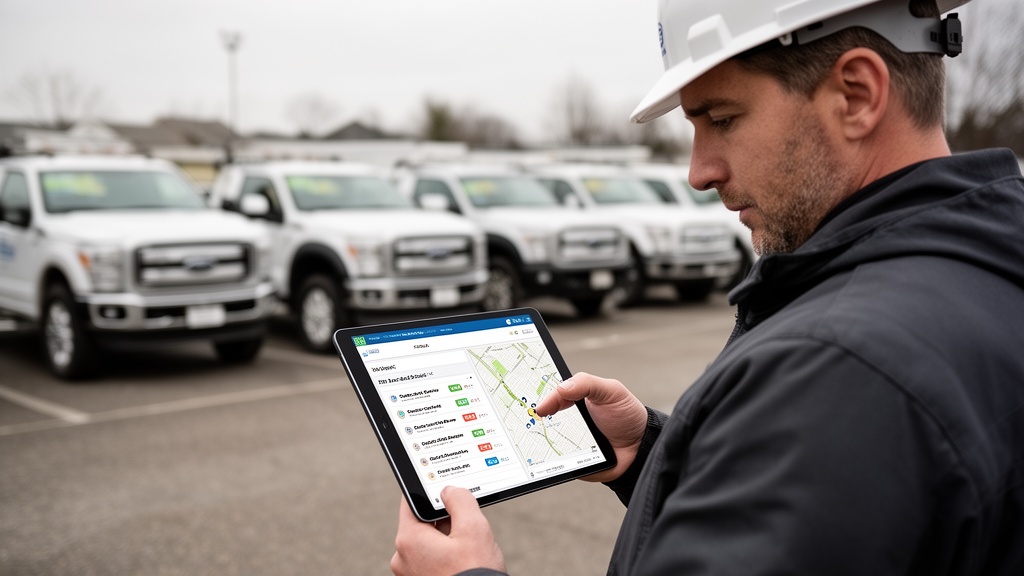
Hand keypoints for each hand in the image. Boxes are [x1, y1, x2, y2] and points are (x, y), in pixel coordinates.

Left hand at [391, 486, 505, 575]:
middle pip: (422, 523)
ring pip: (428, 543)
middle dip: (445, 520)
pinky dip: (445, 557)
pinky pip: (430, 560)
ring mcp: (409, 574)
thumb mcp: (474, 528)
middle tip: (466, 526)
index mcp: (409, 539)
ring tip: (467, 550)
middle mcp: (402, 558)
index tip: (440, 487)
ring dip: (446, 540)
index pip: (411, 502)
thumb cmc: (475, 573)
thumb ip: (460, 500)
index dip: (428, 492)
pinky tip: (463, 562)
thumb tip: (450, 490)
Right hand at [535, 371, 647, 482]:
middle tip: (520, 420)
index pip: (547, 395)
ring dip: (533, 441)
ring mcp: (565, 442)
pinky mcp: (569, 461)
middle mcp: (565, 420)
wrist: (641, 449)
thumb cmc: (627, 416)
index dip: (535, 396)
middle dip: (527, 420)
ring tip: (526, 440)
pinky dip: (545, 462)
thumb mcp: (611, 391)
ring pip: (541, 441)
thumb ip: (587, 383)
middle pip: (539, 419)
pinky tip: (538, 459)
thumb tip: (559, 389)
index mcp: (573, 399)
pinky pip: (552, 463)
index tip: (528, 402)